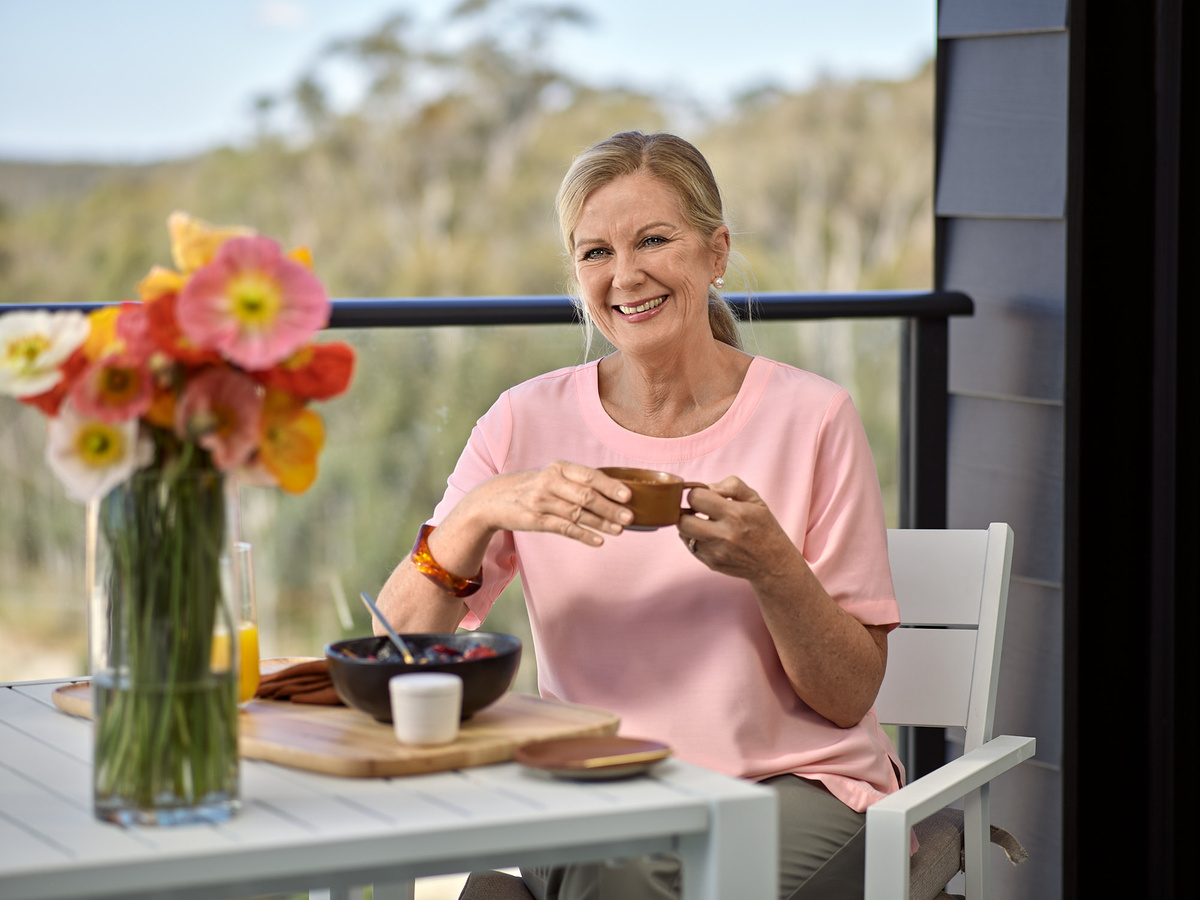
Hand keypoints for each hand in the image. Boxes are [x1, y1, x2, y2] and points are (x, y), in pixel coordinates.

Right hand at [455, 460, 634, 546]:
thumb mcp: (551, 476)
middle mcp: (549, 482)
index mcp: (558, 468)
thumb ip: (576, 481)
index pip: (590, 475)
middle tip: (630, 517)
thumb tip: (613, 491)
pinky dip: (583, 535)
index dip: (610, 486)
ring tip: (620, 530)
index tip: (629, 495)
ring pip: (578, 514)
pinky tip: (598, 541)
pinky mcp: (536, 520)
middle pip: (586, 496)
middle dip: (610, 508)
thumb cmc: (531, 487)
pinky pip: (564, 529)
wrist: (492, 499)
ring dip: (601, 523)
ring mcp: (542, 502)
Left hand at [676, 476, 797, 583]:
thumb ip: (732, 486)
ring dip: (689, 525)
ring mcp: (716, 552)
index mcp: (735, 514)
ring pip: (683, 534)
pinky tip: (709, 536)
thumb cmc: (764, 527)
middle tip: (697, 510)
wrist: (774, 564)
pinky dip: (695, 538)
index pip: (696, 498)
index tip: (704, 496)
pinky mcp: (712, 563)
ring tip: (702, 522)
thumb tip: (708, 487)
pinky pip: (691, 546)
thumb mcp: (756, 500)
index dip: (697, 493)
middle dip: (686, 511)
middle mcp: (724, 535)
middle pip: (682, 520)